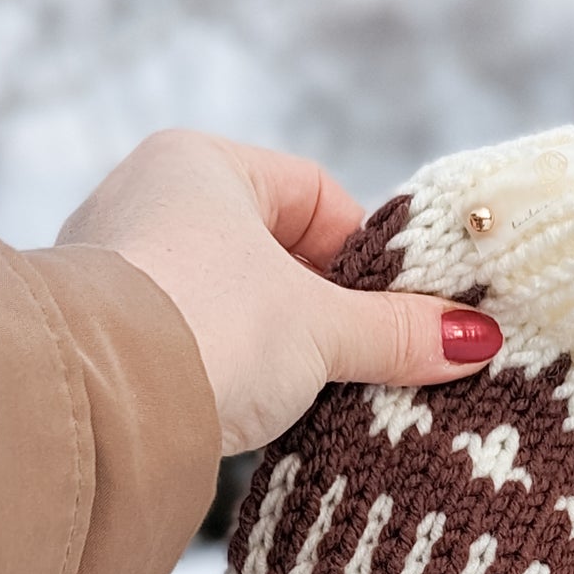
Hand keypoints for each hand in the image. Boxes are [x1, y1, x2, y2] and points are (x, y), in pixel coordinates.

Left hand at [56, 129, 501, 453]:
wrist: (98, 404)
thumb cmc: (207, 328)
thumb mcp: (321, 330)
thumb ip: (396, 332)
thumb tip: (475, 339)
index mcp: (202, 163)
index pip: (316, 197)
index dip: (367, 258)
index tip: (398, 313)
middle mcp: (149, 199)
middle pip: (275, 253)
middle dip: (326, 310)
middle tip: (368, 360)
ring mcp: (119, 267)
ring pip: (233, 302)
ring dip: (279, 347)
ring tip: (314, 393)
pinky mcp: (105, 333)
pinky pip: (192, 342)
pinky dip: (229, 372)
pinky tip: (252, 410)